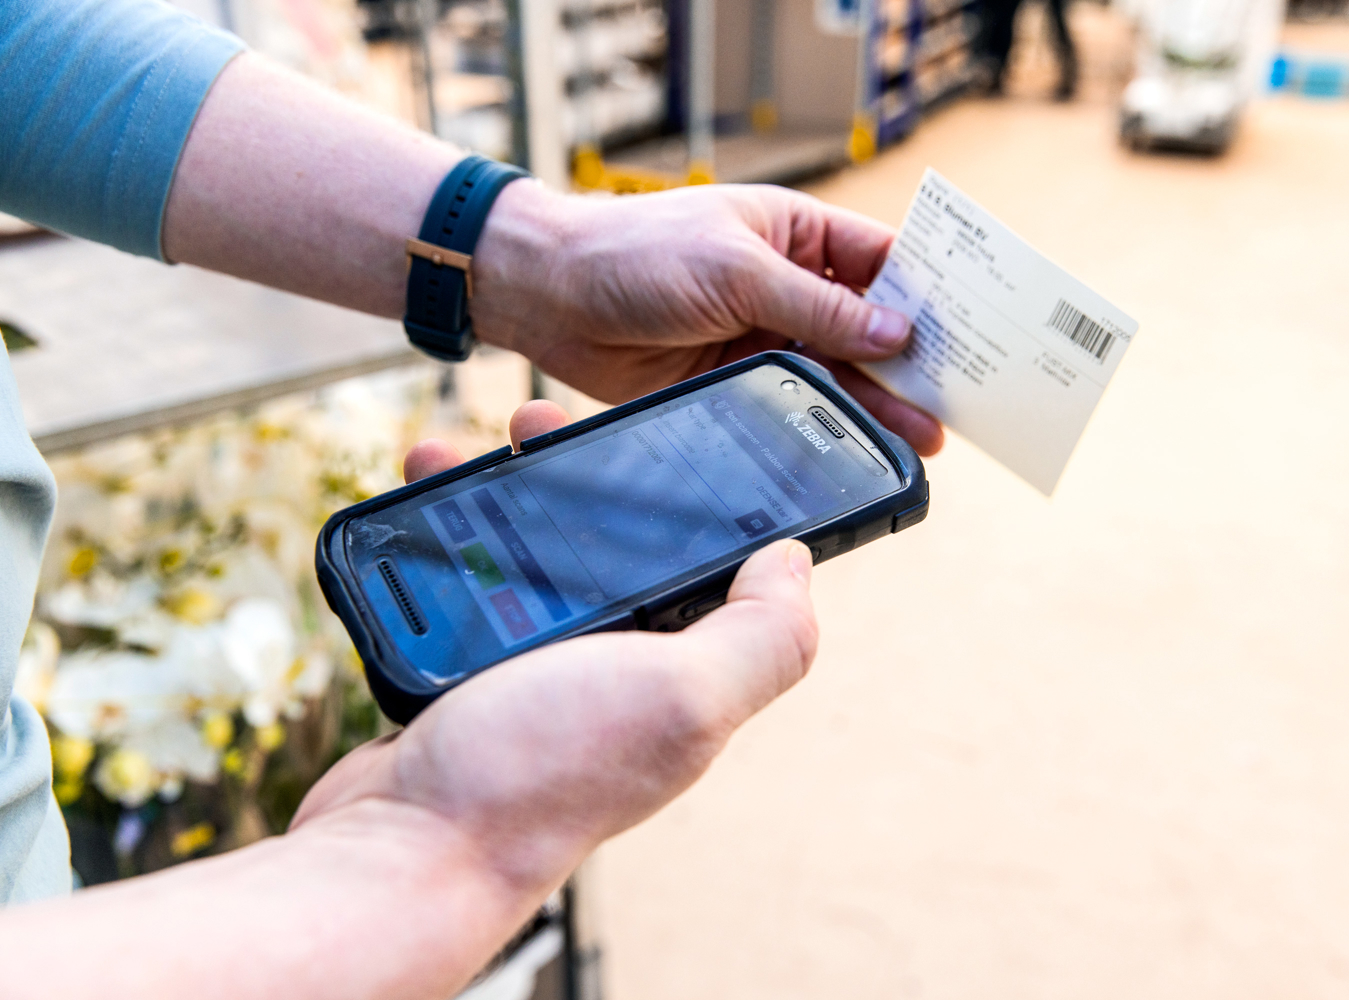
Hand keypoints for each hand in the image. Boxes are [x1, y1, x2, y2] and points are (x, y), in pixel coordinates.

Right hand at [291, 403, 818, 898]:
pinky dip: (444, 535)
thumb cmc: (538, 777)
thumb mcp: (682, 698)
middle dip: (580, 475)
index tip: (660, 429)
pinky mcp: (467, 671)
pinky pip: (464, 583)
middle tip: (537, 425)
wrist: (401, 847)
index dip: (693, 492)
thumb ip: (759, 637)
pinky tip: (424, 498)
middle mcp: (613, 669)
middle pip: (610, 545)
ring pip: (528, 552)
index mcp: (677, 669)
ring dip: (500, 492)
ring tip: (463, 451)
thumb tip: (796, 561)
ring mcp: (535, 670)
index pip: (708, 563)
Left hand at [473, 182, 944, 455]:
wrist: (552, 296)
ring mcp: (764, 333)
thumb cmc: (638, 253)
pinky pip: (796, 402)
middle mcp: (789, 283)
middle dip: (912, 360)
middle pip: (868, 324)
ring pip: (838, 371)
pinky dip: (829, 422)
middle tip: (959, 400)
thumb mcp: (738, 271)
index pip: (881, 260)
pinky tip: (863, 441)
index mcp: (797, 232)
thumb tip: (897, 332)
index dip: (927, 294)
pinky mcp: (737, 380)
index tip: (972, 332)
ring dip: (879, 401)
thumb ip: (820, 307)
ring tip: (926, 437)